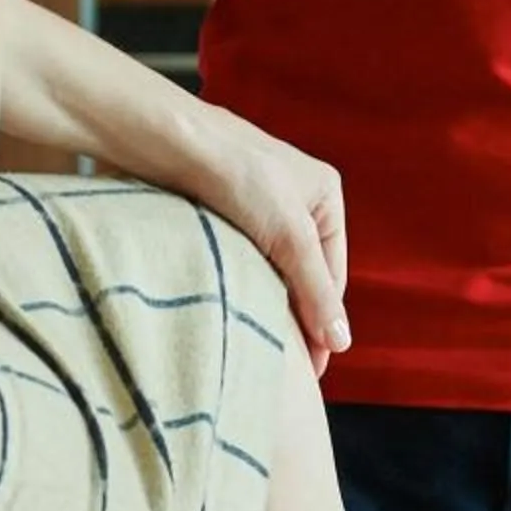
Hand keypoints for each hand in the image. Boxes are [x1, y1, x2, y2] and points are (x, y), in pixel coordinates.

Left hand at [181, 103, 349, 374]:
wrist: (168, 140)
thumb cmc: (236, 173)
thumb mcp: (288, 234)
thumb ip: (316, 289)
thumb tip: (342, 342)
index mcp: (325, 197)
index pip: (332, 276)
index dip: (322, 322)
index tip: (311, 370)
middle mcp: (294, 202)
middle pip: (301, 275)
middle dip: (294, 315)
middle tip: (282, 365)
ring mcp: (256, 208)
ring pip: (268, 271)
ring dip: (263, 303)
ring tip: (256, 345)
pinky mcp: (219, 214)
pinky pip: (238, 262)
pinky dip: (237, 287)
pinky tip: (228, 311)